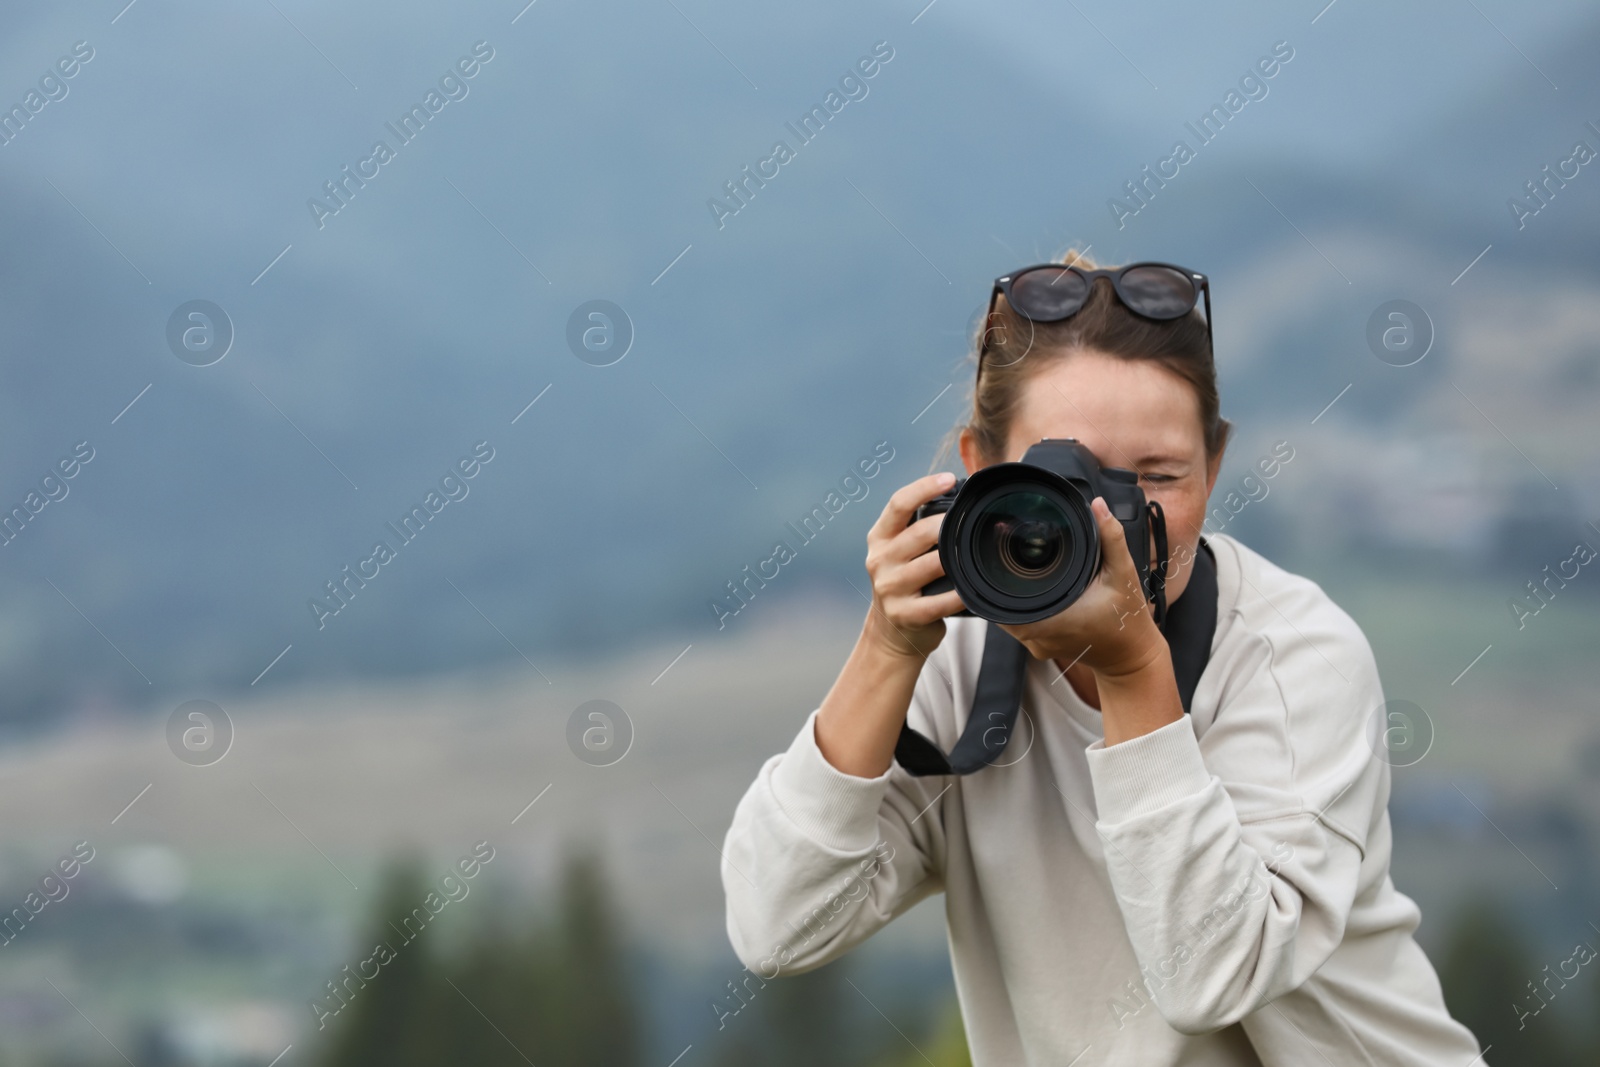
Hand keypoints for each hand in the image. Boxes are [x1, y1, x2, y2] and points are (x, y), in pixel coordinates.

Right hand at [860, 472, 966, 659]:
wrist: (890, 633)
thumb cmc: (904, 582)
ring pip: (933, 565)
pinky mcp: (905, 614)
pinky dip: (960, 594)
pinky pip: (940, 602)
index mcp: (879, 538)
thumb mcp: (899, 551)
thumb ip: (917, 528)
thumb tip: (958, 498)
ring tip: (976, 553)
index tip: (949, 479)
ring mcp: (890, 588)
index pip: (898, 504)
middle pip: (920, 532)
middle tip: (972, 522)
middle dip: (950, 525)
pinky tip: (972, 589)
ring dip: (957, 559)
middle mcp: (880, 560)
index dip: (924, 487)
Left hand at [997, 495, 1167, 677]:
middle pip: (1000, 607)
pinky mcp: (1043, 647)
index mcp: (1049, 621)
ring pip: (1008, 617)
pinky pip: (1021, 625)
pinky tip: (1029, 589)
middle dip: (1000, 582)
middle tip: (1003, 554)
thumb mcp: (1123, 574)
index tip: (994, 557)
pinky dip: (1021, 607)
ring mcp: (1038, 646)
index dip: (993, 579)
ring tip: (1014, 570)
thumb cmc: (1128, 620)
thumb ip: (1111, 538)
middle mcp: (1037, 638)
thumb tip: (1098, 506)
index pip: (1000, 602)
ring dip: (1010, 595)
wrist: (1133, 658)